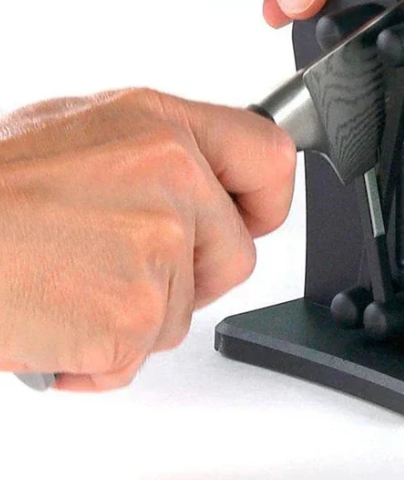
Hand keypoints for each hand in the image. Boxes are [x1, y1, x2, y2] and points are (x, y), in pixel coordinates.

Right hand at [0, 89, 294, 390]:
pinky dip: (104, 352)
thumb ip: (160, 148)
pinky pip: (144, 350)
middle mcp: (173, 177)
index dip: (265, 198)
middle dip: (192, 273)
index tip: (251, 217)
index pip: (267, 155)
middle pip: (235, 252)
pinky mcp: (136, 311)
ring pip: (187, 308)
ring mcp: (159, 245)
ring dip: (139, 312)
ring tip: (75, 279)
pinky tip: (60, 313)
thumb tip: (204, 171)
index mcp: (163, 127)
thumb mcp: (86, 128)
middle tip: (125, 264)